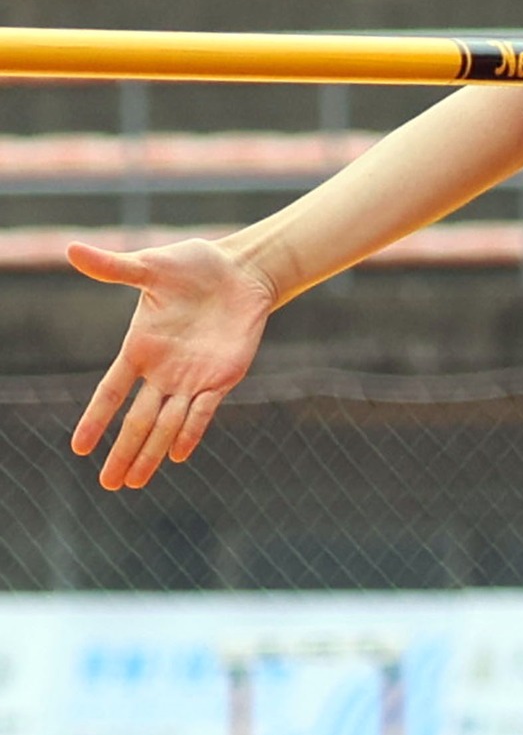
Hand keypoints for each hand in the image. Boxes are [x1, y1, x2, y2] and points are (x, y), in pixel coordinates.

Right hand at [67, 238, 278, 489]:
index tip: (79, 448)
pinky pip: (204, 410)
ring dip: (151, 452)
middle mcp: (163, 371)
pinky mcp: (223, 376)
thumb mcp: (150, 266)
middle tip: (107, 485)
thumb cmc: (193, 266)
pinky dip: (191, 431)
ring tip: (134, 483)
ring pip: (168, 423)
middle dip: (122, 451)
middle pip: (137, 420)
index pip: (110, 392)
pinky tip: (178, 455)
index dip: (96, 419)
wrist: (240, 271)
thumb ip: (113, 268)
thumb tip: (71, 249)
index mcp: (139, 348)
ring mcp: (192, 377)